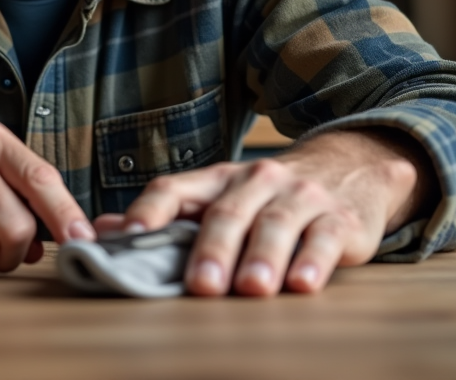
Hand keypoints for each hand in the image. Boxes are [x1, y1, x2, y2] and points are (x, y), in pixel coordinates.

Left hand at [93, 128, 437, 296]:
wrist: (353, 167)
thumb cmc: (271, 196)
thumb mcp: (221, 196)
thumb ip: (169, 217)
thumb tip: (102, 231)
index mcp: (218, 179)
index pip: (174, 189)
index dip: (149, 214)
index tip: (128, 239)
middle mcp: (257, 182)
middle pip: (228, 213)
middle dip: (212, 250)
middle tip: (200, 286)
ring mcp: (300, 198)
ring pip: (276, 225)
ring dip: (262, 258)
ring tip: (251, 288)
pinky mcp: (339, 219)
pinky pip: (324, 238)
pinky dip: (313, 261)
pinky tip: (301, 283)